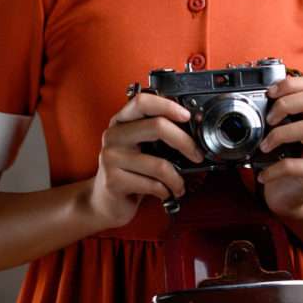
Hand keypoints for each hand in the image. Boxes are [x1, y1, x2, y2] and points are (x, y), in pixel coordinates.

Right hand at [88, 91, 204, 228]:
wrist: (105, 201)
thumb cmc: (129, 171)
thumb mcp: (140, 146)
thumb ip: (157, 133)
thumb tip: (193, 127)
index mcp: (121, 121)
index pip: (142, 101)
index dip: (167, 105)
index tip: (187, 116)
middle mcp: (113, 135)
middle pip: (157, 127)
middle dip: (185, 142)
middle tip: (197, 155)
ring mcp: (111, 158)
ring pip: (159, 164)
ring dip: (177, 178)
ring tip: (179, 183)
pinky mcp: (114, 181)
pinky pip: (152, 184)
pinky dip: (166, 191)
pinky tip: (165, 192)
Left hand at [257, 74, 302, 219]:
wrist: (290, 197)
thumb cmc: (282, 161)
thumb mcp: (278, 135)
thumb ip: (273, 118)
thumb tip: (251, 101)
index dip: (291, 83)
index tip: (270, 92)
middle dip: (285, 104)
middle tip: (268, 119)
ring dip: (279, 134)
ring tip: (263, 147)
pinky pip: (295, 165)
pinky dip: (273, 169)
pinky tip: (262, 175)